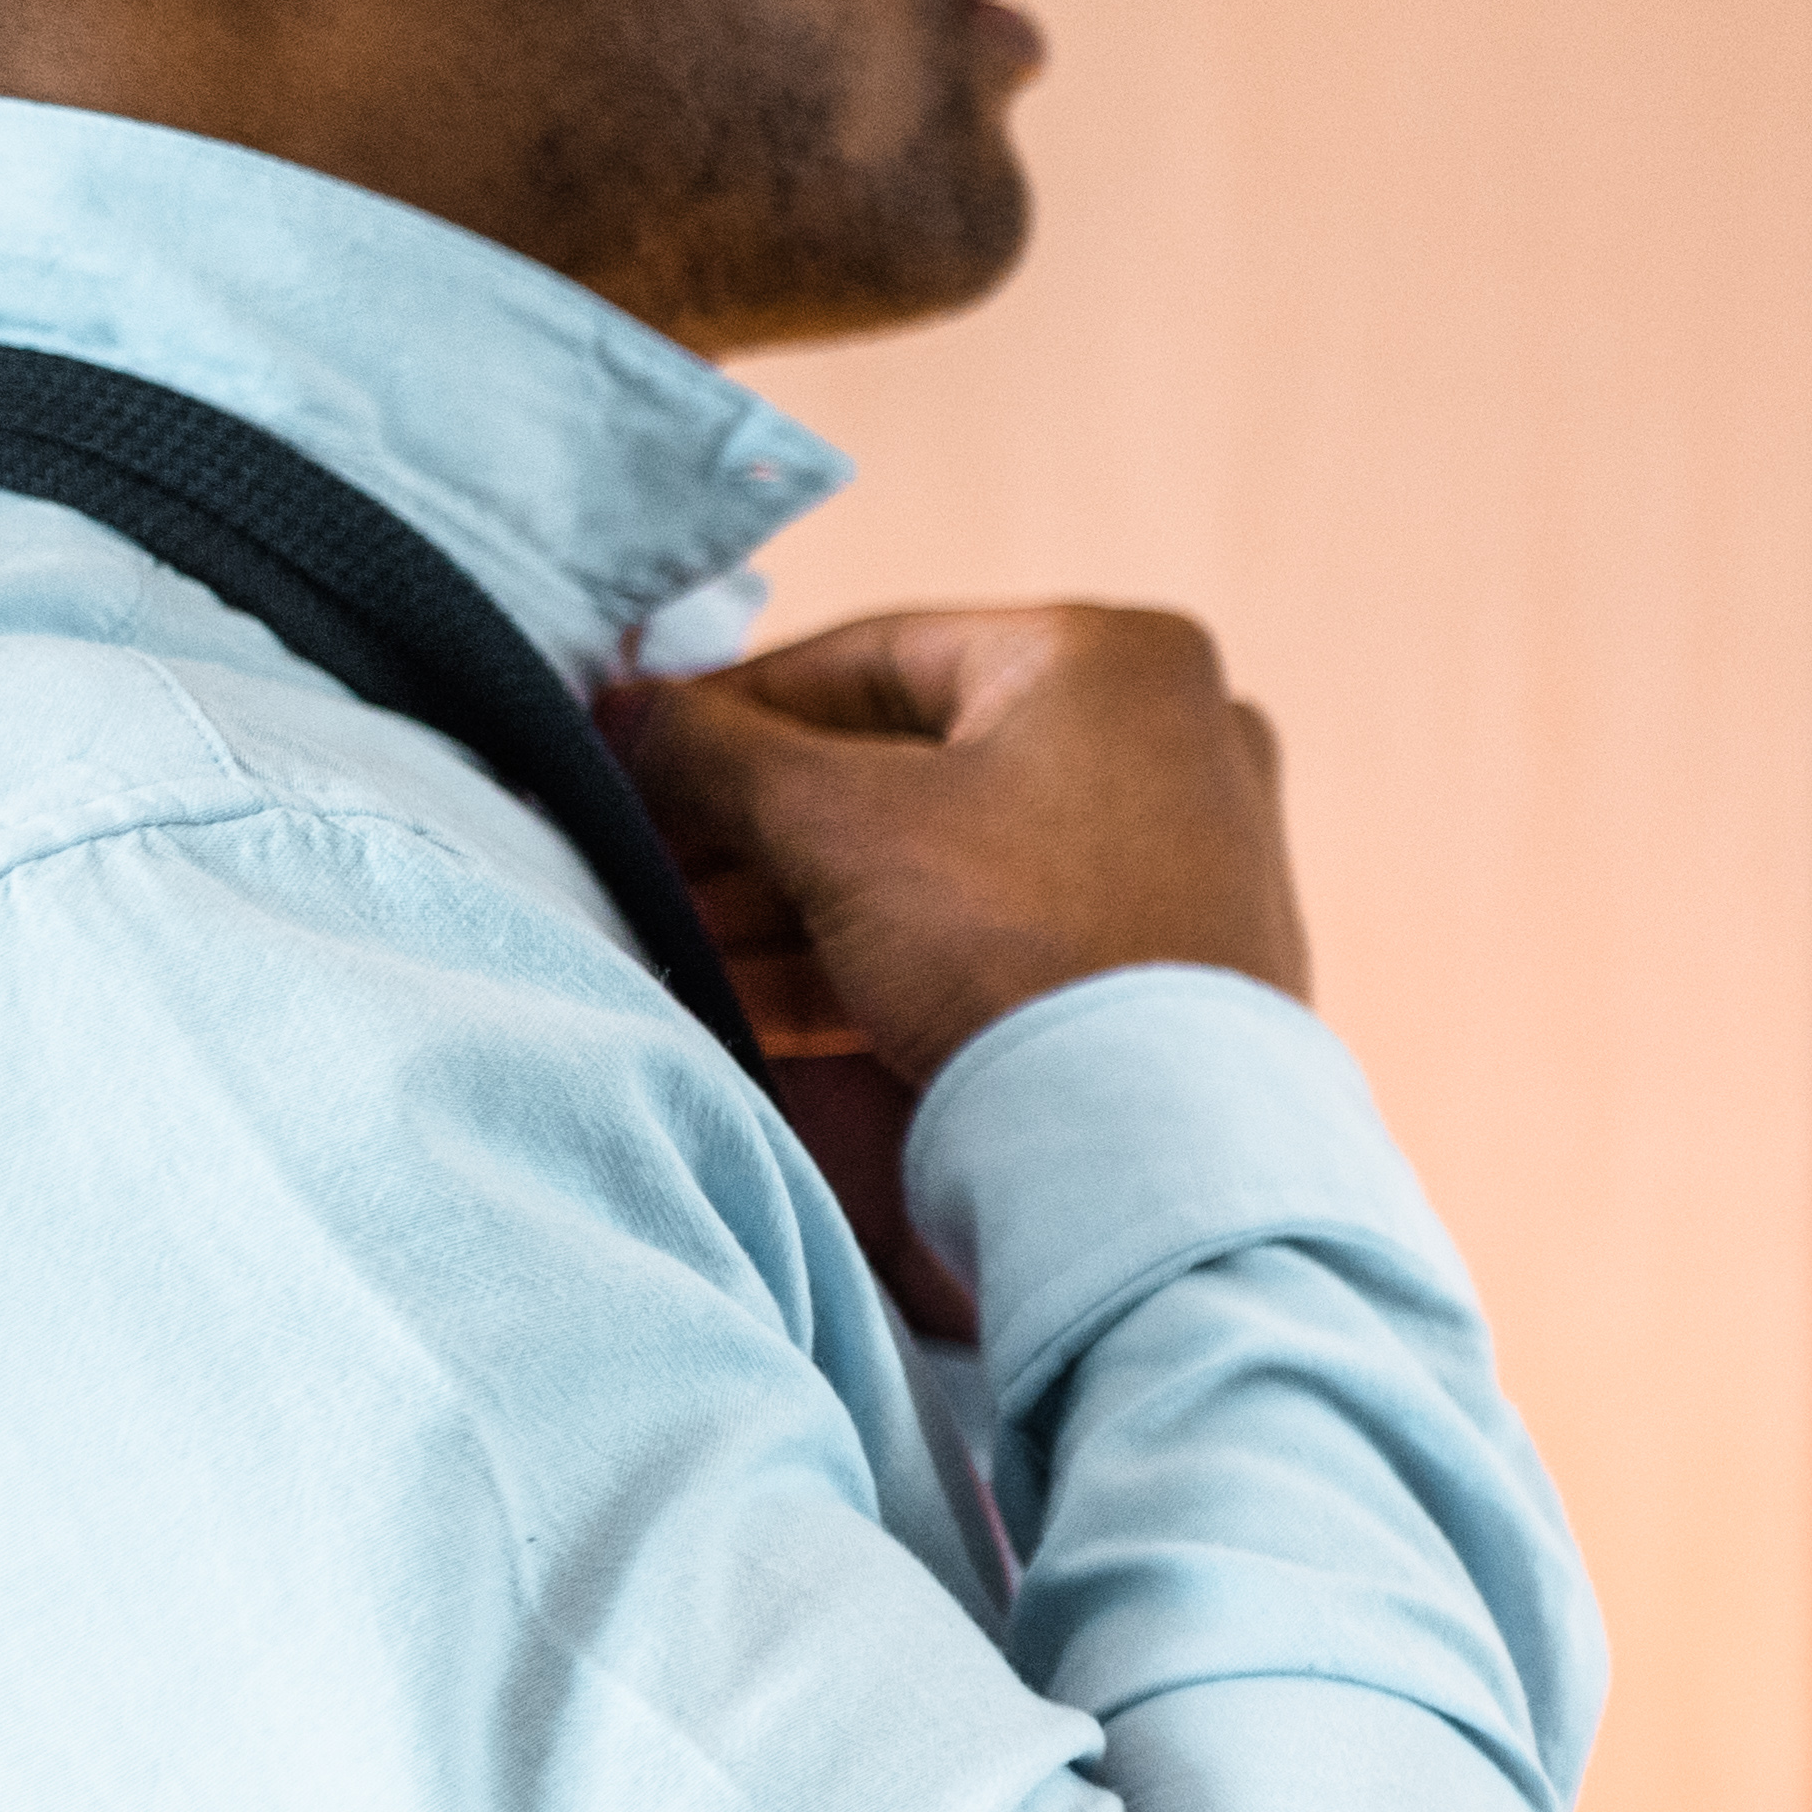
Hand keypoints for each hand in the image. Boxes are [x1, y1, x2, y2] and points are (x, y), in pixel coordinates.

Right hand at [609, 609, 1310, 1317]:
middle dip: (757, 830)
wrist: (1151, 1153)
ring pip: (944, 857)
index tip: (629, 754)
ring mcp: (1186, 852)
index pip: (873, 658)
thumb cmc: (1012, 949)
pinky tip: (755, 1003)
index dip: (728, 711)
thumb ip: (713, 754)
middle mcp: (1173, 735)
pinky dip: (880, 955)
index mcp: (1112, 658)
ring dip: (797, 904)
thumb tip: (625, 711)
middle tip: (642, 866)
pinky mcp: (1169, 960)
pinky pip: (998, 927)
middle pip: (907, 765)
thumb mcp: (835, 828)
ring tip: (675, 945)